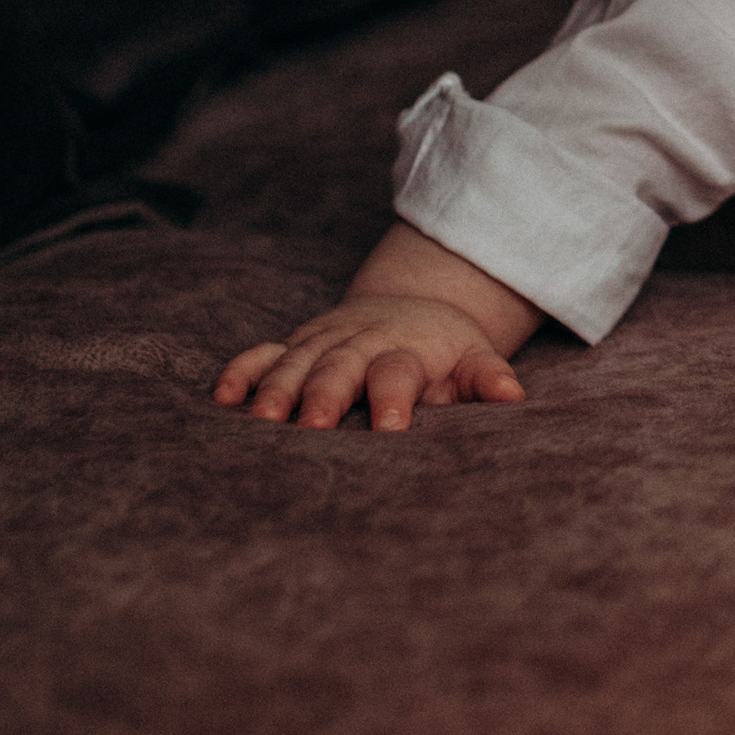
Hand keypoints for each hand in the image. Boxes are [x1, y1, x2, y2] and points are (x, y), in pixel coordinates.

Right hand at [213, 296, 525, 433]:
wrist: (413, 306)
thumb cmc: (445, 349)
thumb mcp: (474, 358)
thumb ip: (487, 377)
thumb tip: (512, 395)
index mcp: (405, 350)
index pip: (397, 373)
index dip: (393, 398)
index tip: (389, 428)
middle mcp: (359, 343)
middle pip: (339, 367)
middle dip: (325, 395)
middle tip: (313, 427)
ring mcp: (322, 342)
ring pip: (295, 362)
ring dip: (277, 388)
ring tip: (262, 421)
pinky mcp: (296, 345)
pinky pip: (262, 354)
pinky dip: (242, 371)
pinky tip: (222, 397)